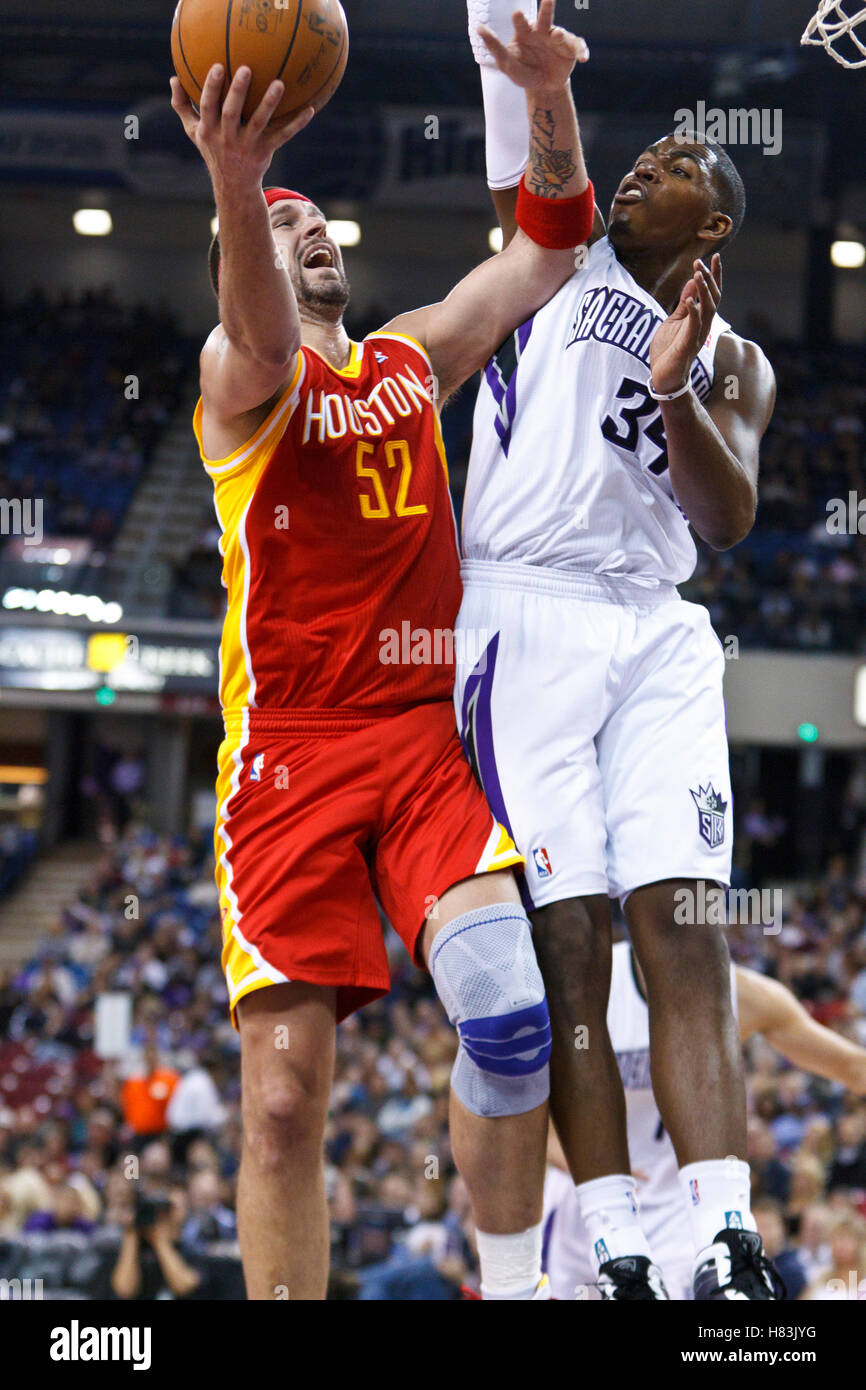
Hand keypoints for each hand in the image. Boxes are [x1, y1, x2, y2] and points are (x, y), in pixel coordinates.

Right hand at [170, 65, 313, 190]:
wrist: (233, 186)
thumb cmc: (212, 149)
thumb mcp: (194, 132)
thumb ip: (182, 106)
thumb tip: (173, 77)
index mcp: (209, 130)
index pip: (208, 106)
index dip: (211, 87)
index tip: (217, 66)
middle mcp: (228, 138)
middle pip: (232, 113)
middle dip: (237, 91)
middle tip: (246, 68)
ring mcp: (247, 146)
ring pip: (259, 123)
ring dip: (269, 103)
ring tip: (279, 83)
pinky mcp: (265, 152)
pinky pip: (282, 136)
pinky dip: (296, 124)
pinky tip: (309, 109)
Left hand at [478, 0, 587, 92]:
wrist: (543, 87)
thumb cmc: (523, 71)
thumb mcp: (506, 63)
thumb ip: (494, 47)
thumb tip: (479, 28)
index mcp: (526, 32)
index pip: (522, 23)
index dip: (520, 19)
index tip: (516, 14)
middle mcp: (543, 32)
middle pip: (545, 17)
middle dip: (547, 8)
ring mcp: (558, 40)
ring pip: (561, 33)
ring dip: (560, 34)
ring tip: (557, 36)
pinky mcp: (571, 50)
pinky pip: (578, 48)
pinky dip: (582, 52)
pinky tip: (583, 59)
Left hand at [649, 254, 721, 395]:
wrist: (663, 378)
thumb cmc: (668, 351)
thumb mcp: (674, 322)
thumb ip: (684, 305)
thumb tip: (691, 282)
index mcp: (701, 319)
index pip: (713, 294)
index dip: (715, 275)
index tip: (715, 256)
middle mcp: (704, 326)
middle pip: (713, 298)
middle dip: (708, 278)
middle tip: (700, 262)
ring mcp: (697, 336)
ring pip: (707, 310)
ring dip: (703, 291)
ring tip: (697, 274)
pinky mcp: (687, 345)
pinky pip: (693, 326)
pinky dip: (693, 312)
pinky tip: (689, 300)